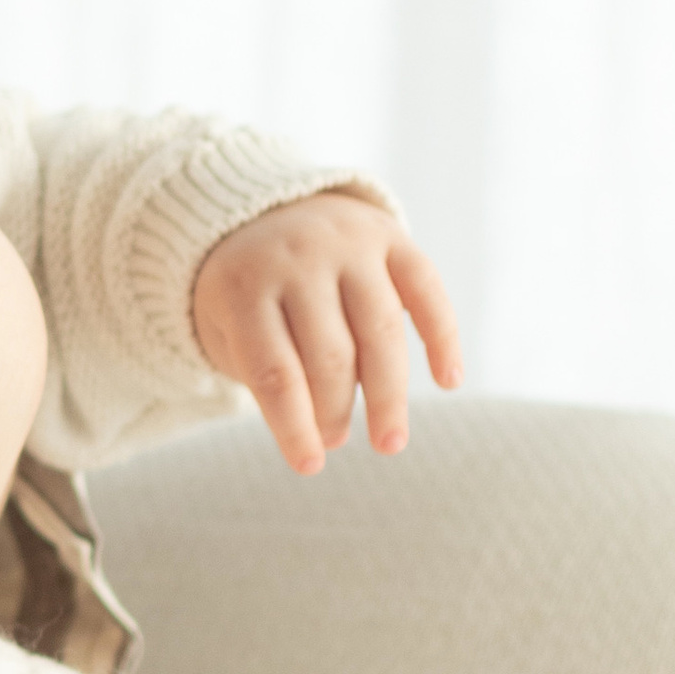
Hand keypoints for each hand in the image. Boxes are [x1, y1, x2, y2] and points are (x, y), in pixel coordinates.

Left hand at [191, 192, 462, 471]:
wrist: (265, 206)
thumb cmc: (246, 289)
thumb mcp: (226, 324)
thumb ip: (265, 373)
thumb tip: (326, 435)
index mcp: (244, 287)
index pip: (273, 372)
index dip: (293, 426)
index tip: (309, 467)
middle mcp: (296, 260)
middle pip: (330, 355)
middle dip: (337, 410)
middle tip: (338, 441)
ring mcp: (346, 244)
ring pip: (380, 330)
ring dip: (390, 394)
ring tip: (390, 441)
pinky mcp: (390, 235)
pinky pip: (426, 289)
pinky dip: (442, 336)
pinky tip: (449, 381)